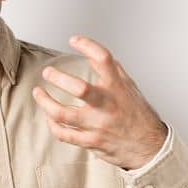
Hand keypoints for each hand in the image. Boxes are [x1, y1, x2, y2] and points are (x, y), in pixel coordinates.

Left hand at [31, 35, 168, 170]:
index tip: (74, 40)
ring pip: (63, 114)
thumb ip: (113, 71)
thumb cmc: (137, 115)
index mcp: (118, 88)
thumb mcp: (130, 88)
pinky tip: (49, 116)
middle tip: (47, 72)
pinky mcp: (91, 141)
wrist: (150, 147)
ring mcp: (98, 125)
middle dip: (58, 78)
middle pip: (80, 89)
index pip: (104, 59)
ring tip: (38, 93)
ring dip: (45, 102)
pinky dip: (52, 124)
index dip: (88, 45)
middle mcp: (108, 105)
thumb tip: (94, 53)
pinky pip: (63, 134)